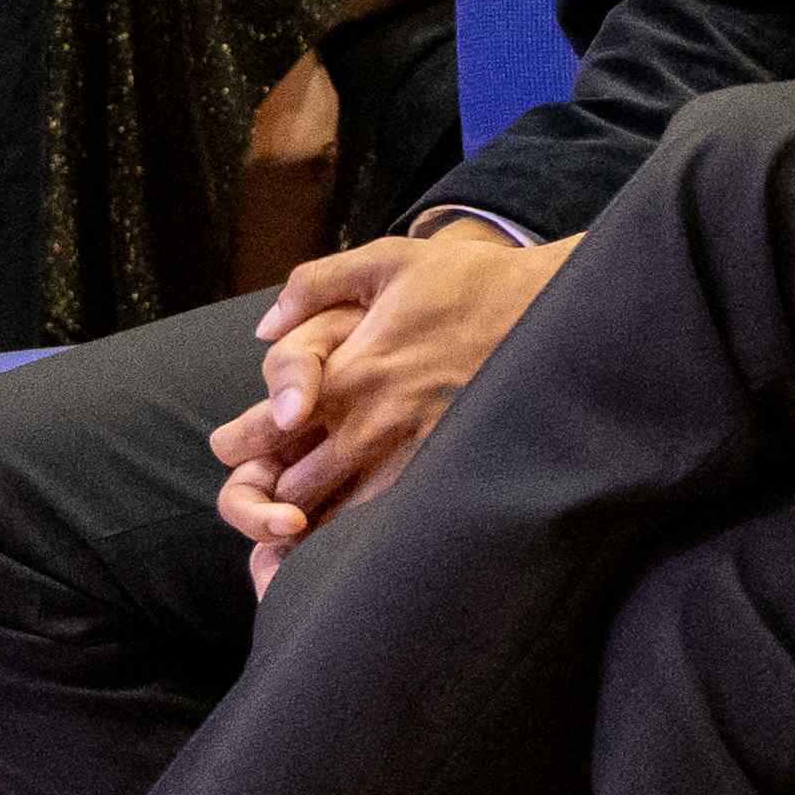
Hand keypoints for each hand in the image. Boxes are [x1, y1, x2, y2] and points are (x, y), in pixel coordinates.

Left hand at [209, 221, 573, 581]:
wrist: (557, 310)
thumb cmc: (470, 281)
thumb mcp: (387, 259)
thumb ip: (312, 284)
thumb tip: (264, 327)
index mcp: (350, 372)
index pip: (264, 432)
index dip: (238, 447)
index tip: (242, 446)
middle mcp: (376, 422)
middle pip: (293, 489)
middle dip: (268, 496)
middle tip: (268, 491)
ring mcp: (415, 454)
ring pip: (339, 518)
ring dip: (315, 521)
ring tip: (308, 515)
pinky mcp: (452, 472)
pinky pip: (393, 521)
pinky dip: (365, 535)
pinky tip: (361, 531)